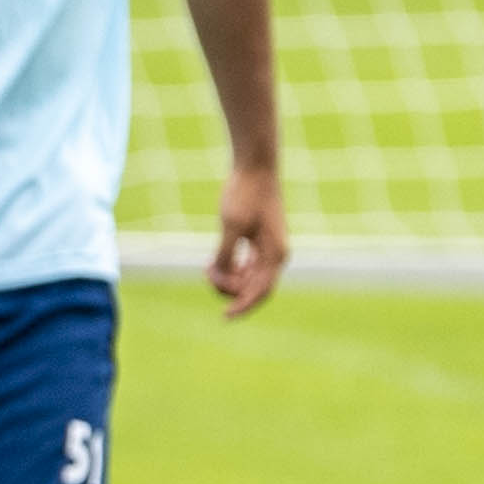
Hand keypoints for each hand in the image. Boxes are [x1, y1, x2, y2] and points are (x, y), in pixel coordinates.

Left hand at [207, 157, 287, 317]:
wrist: (255, 166)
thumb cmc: (245, 193)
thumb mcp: (231, 225)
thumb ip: (226, 255)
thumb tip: (220, 278)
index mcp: (275, 254)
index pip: (260, 292)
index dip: (242, 307)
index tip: (224, 317)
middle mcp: (276, 254)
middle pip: (253, 288)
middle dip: (229, 288)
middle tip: (207, 272)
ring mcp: (269, 248)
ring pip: (248, 278)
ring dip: (228, 279)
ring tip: (208, 267)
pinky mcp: (261, 240)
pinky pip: (247, 266)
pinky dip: (231, 268)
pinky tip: (213, 263)